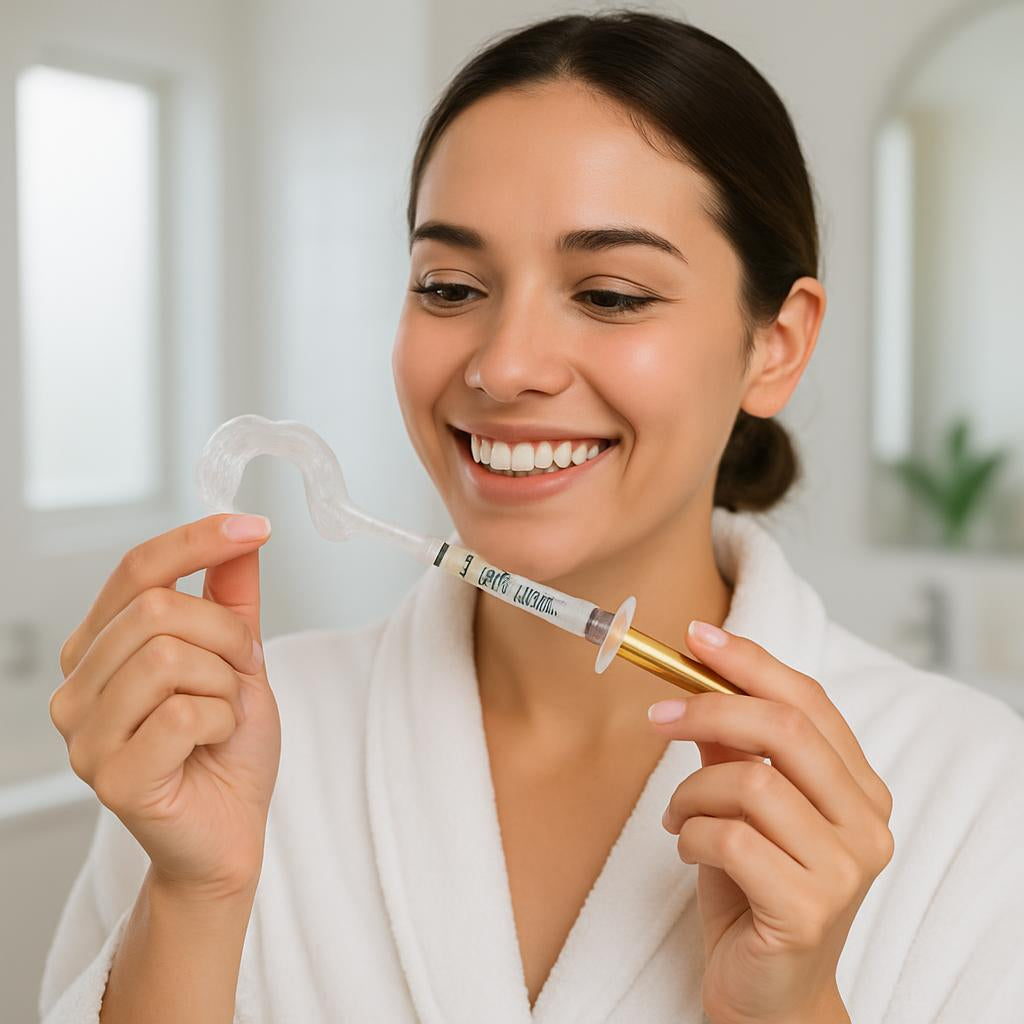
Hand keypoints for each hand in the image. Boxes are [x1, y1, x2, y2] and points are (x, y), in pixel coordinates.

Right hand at [49, 513, 280, 900]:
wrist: (230, 829)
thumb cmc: (226, 745)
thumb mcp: (238, 657)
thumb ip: (232, 597)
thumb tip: (243, 530)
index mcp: (99, 646)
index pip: (138, 569)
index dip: (198, 540)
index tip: (257, 525)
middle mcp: (77, 685)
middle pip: (159, 609)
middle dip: (226, 635)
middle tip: (239, 675)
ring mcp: (83, 734)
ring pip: (169, 657)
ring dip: (224, 683)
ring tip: (222, 714)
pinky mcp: (108, 776)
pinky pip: (183, 712)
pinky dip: (222, 720)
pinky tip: (213, 743)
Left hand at [647, 620, 892, 1023]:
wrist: (769, 997)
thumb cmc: (754, 892)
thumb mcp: (741, 808)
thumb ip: (732, 748)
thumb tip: (697, 678)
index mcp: (859, 788)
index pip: (810, 701)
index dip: (750, 663)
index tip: (694, 638)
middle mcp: (867, 824)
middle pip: (786, 729)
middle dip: (709, 710)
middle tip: (658, 718)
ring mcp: (845, 870)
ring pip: (751, 784)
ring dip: (691, 793)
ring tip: (678, 817)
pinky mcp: (809, 910)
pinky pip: (731, 840)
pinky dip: (691, 834)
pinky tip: (688, 848)